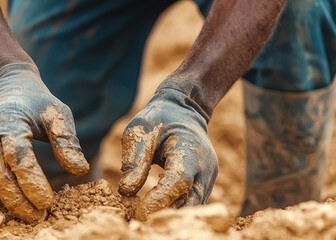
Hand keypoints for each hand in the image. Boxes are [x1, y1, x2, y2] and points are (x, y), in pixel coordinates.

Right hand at [0, 62, 88, 223]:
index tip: (47, 202)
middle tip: (38, 217)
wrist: (4, 86)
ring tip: (30, 215)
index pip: (18, 155)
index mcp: (8, 119)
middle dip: (17, 199)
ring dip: (6, 201)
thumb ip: (66, 140)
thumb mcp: (56, 113)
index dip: (31, 181)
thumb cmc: (35, 103)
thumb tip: (79, 169)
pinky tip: (16, 205)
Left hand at [118, 83, 218, 220]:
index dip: (161, 199)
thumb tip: (126, 190)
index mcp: (191, 150)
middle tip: (142, 223)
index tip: (140, 213)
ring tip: (147, 222)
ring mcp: (208, 179)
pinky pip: (192, 204)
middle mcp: (206, 168)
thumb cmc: (159, 119)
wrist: (184, 112)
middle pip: (192, 202)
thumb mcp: (140, 131)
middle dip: (168, 215)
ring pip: (194, 208)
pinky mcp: (204, 186)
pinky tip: (156, 216)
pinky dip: (176, 212)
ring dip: (172, 217)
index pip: (179, 181)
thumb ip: (135, 160)